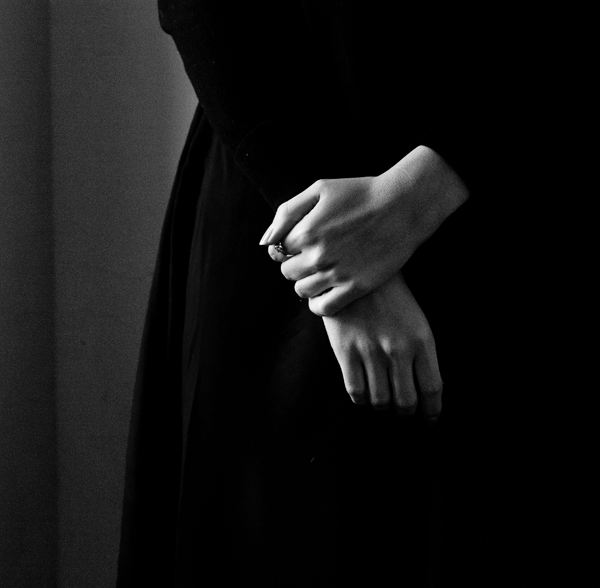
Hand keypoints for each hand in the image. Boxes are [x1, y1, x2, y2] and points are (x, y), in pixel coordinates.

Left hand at [260, 146, 468, 315]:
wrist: (403, 205)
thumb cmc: (361, 192)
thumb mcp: (320, 189)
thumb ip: (287, 212)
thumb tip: (266, 242)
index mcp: (306, 231)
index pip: (279, 250)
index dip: (290, 246)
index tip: (305, 241)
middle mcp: (318, 256)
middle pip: (288, 273)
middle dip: (297, 264)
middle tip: (315, 256)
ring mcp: (337, 274)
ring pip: (303, 291)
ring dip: (307, 283)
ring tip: (323, 271)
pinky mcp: (356, 287)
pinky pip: (323, 308)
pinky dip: (318, 304)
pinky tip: (326, 292)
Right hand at [322, 272, 442, 419]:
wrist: (355, 269)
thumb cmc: (390, 295)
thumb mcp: (416, 319)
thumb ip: (421, 352)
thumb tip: (422, 387)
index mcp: (422, 340)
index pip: (432, 389)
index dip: (432, 411)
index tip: (430, 420)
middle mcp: (399, 350)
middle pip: (406, 401)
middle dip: (406, 413)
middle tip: (404, 413)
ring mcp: (371, 352)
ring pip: (380, 401)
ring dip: (383, 408)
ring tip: (383, 403)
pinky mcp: (346, 351)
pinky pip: (355, 391)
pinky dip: (361, 400)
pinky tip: (364, 393)